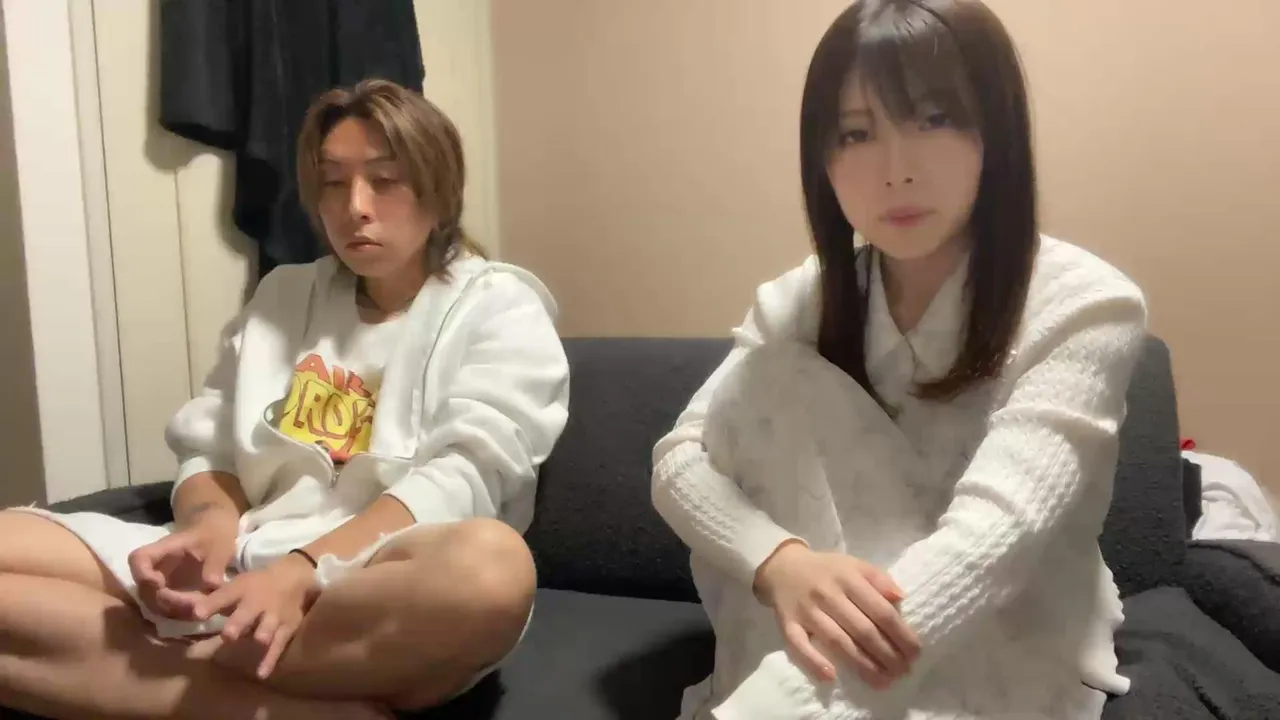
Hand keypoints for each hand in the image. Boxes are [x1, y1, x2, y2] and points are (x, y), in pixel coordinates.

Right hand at [128, 510, 238, 619]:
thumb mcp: (220, 546)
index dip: (141, 573)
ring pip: (154, 603)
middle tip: (192, 605)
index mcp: (163, 549)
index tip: (159, 584)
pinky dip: (180, 614)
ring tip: (199, 612)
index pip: (138, 559)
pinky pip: (167, 609)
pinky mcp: (169, 595)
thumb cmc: (215, 537)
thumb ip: (215, 564)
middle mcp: (155, 568)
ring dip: (173, 611)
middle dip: (165, 600)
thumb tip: (212, 584)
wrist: (215, 538)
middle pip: (145, 589)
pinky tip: (199, 615)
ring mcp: (160, 583)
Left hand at [192, 552, 318, 678]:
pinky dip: (270, 659)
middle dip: (238, 624)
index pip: (224, 595)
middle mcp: (257, 602)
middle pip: (247, 613)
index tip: (196, 614)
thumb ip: (211, 598)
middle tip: (228, 634)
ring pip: (267, 627)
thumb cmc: (257, 584)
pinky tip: (262, 673)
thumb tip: (171, 601)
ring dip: (262, 634)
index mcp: (241, 589)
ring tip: (258, 641)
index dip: (211, 604)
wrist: (295, 577)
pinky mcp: (287, 627)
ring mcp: (273, 615)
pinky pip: (279, 645)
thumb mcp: (236, 584)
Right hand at [754, 540, 920, 688]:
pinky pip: (799, 645)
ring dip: (862, 664)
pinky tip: (831, 676)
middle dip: (886, 654)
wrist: (782, 567)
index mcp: (847, 578)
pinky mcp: (787, 624)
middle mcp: (827, 594)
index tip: (915, 652)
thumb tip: (901, 598)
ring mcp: (806, 611)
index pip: (879, 610)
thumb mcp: (854, 565)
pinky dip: (814, 661)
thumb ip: (879, 579)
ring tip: (883, 681)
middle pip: (862, 629)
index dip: (900, 634)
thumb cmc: (826, 570)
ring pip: (836, 641)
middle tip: (903, 671)